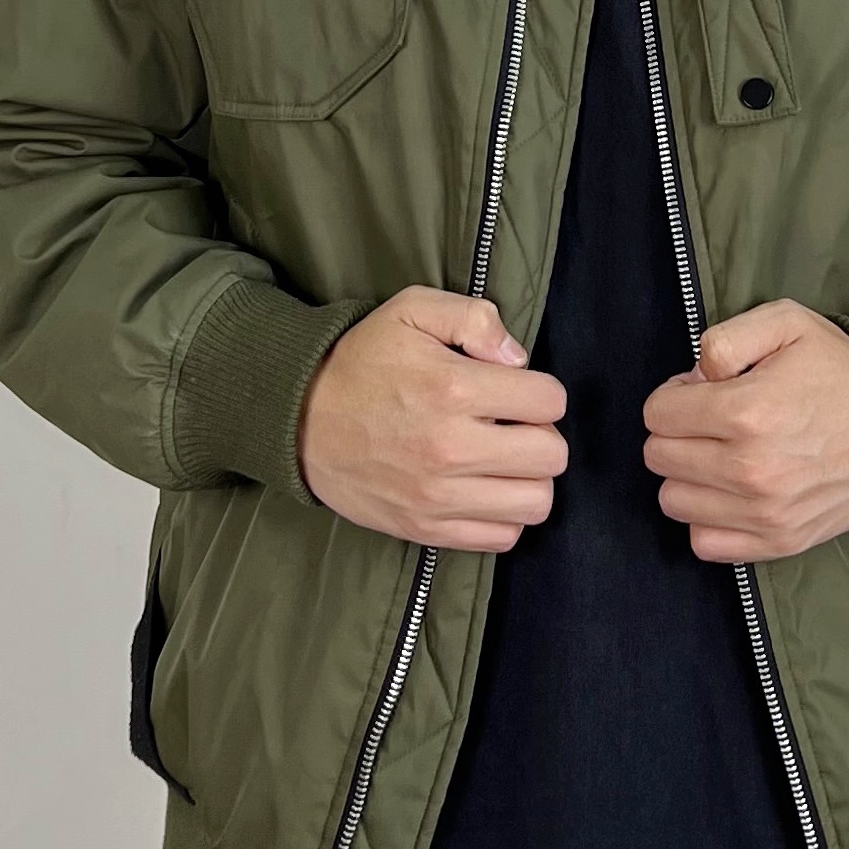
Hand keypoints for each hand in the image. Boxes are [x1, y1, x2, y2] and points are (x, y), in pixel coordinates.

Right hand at [299, 286, 567, 552]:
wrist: (298, 421)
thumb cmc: (361, 361)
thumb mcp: (411, 310)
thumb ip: (474, 318)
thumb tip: (517, 357)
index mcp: (453, 388)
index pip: (550, 401)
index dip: (539, 390)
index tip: (514, 390)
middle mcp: (452, 448)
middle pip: (551, 456)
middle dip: (541, 434)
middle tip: (512, 425)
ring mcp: (439, 496)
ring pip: (535, 502)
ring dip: (529, 478)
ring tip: (502, 460)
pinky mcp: (427, 529)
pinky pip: (503, 537)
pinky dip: (504, 515)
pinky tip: (484, 488)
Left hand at [641, 299, 848, 564]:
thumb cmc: (842, 370)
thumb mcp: (788, 322)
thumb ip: (726, 338)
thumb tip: (692, 378)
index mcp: (747, 411)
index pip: (657, 413)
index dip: (676, 396)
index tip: (704, 392)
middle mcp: (751, 469)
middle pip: (659, 457)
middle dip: (678, 433)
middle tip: (714, 422)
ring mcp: (765, 512)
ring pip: (674, 501)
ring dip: (690, 476)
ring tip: (724, 456)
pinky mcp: (780, 542)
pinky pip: (705, 543)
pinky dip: (710, 518)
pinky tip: (732, 494)